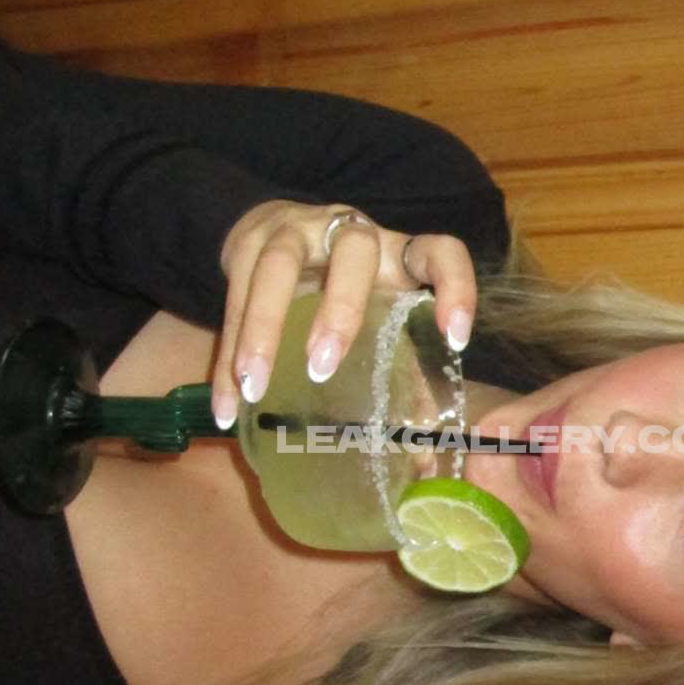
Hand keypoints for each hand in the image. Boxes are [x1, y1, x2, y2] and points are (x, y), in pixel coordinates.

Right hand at [210, 201, 477, 426]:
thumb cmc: (341, 285)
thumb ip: (399, 372)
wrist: (274, 228)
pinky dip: (227, 357)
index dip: (456, 287)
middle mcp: (349, 231)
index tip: (454, 339)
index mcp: (397, 253)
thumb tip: (419, 456)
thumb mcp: (376, 310)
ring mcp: (294, 230)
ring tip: (256, 388)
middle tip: (321, 368)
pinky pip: (231, 298)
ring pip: (278, 267)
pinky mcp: (246, 243)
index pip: (440, 252)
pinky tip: (227, 407)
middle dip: (339, 309)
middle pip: (353, 251)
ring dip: (263, 330)